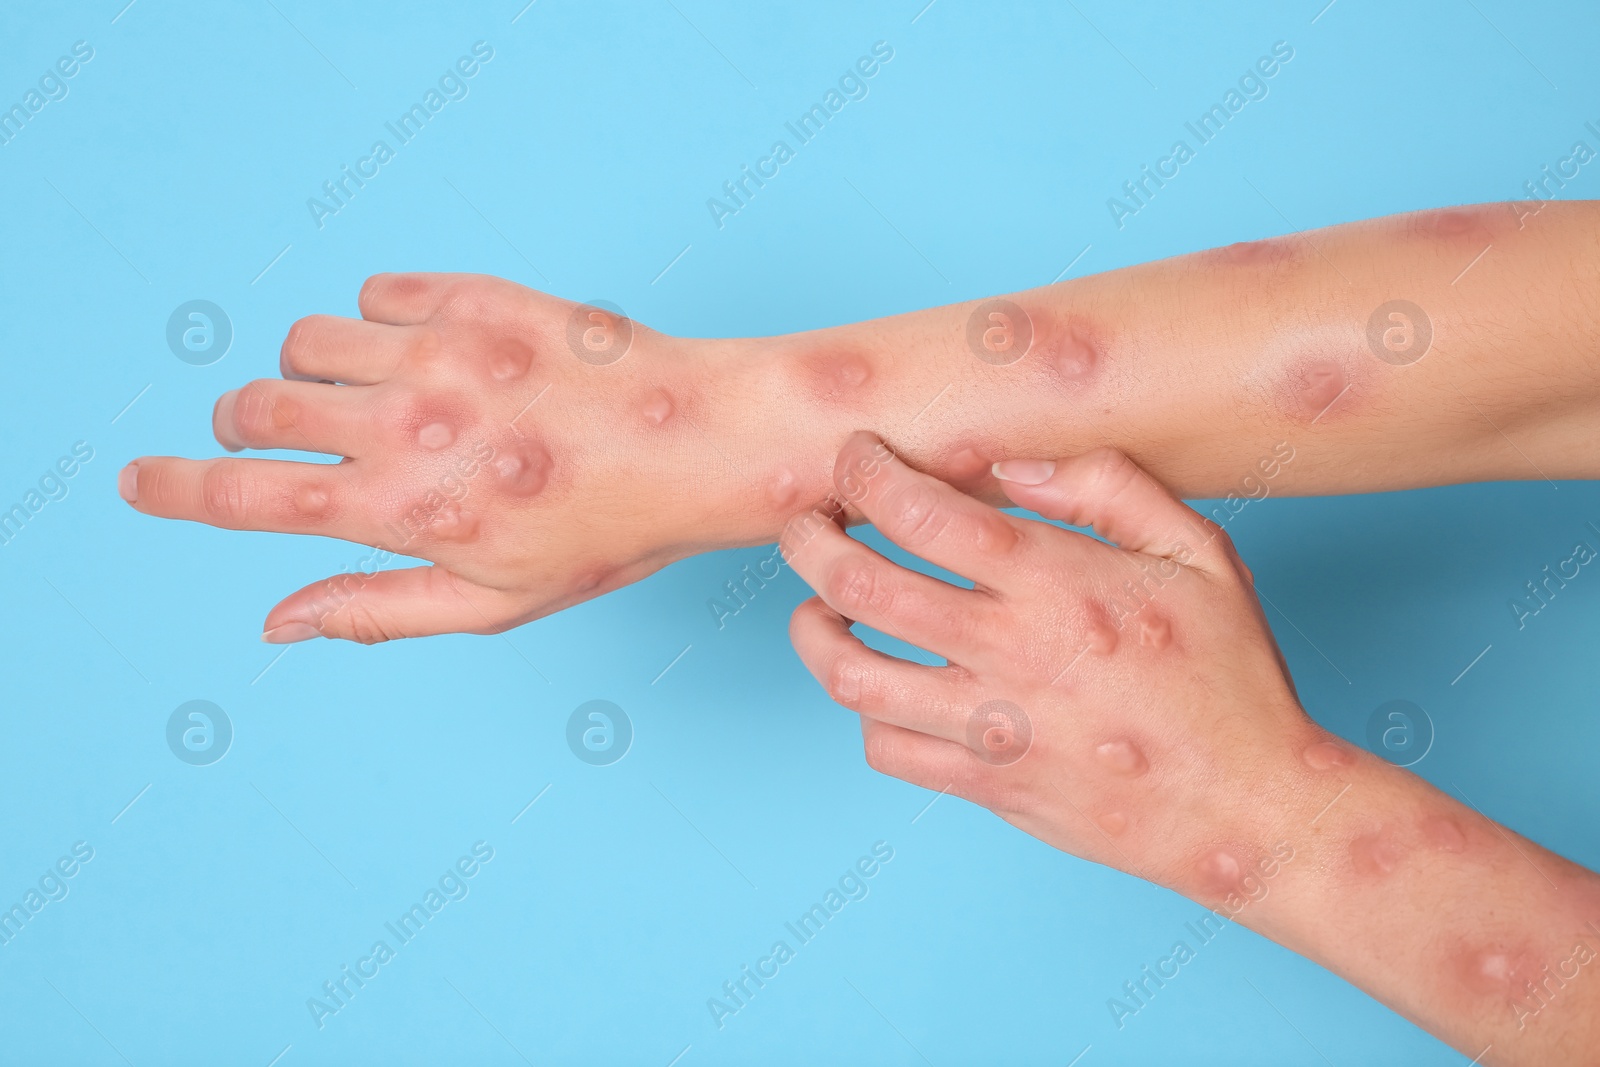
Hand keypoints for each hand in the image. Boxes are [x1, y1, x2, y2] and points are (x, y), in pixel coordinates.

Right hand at [119, 273, 748, 642]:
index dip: (176, 490)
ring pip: (308, 338)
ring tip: (369, 396)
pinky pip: (378, 289)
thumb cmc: (607, 534)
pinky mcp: (477, 297)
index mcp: (403, 510)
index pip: (247, 497)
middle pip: (256, 405)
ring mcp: (441, 352)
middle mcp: (407, 424)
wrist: (698, 444)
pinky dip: (379, 318)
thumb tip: (276, 623)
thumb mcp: (495, 602)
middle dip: (242, 424)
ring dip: (313, 369)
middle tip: (275, 436)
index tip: (136, 481)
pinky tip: (427, 351)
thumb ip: (375, 608)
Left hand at [781, 433, 1320, 897]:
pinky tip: (879, 682)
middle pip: (856, 584)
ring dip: (810, 629)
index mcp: (1056, 582)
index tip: (855, 459)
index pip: (919, 510)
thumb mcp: (1199, 550)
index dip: (866, 472)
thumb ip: (1109, 486)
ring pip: (850, 674)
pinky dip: (864, 711)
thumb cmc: (1229, 676)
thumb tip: (1011, 467)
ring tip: (814, 605)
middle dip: (809, 539)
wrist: (1249, 809)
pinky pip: (887, 748)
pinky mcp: (984, 786)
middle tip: (806, 522)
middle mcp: (1007, 652)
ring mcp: (988, 727)